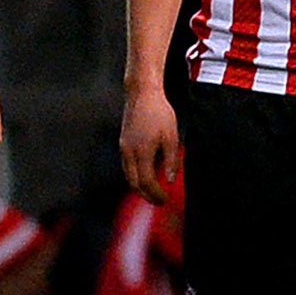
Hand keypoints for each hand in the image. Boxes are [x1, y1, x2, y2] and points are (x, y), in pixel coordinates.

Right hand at [120, 86, 180, 203]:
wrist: (141, 93)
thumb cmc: (159, 113)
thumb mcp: (172, 136)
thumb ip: (172, 160)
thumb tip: (170, 180)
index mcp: (142, 152)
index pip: (146, 182)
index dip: (156, 194)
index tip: (165, 200)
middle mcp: (129, 152)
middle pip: (134, 183)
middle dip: (146, 195)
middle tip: (159, 201)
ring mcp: (123, 147)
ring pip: (128, 175)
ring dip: (140, 186)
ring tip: (154, 190)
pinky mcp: (123, 142)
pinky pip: (127, 166)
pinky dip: (135, 175)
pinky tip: (147, 173)